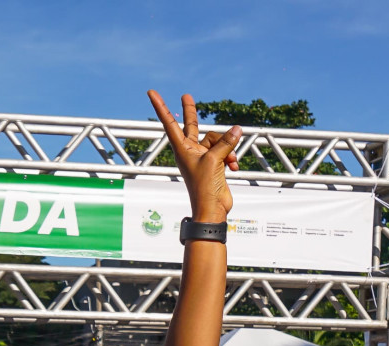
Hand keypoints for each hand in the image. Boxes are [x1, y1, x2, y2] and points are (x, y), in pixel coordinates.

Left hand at [147, 91, 241, 221]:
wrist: (212, 208)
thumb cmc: (205, 188)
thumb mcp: (215, 160)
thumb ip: (225, 142)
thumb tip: (236, 130)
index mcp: (181, 149)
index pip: (169, 123)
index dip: (161, 107)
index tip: (151, 93)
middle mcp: (190, 151)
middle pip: (191, 126)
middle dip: (191, 111)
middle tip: (186, 96)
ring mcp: (202, 157)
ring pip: (217, 140)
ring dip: (227, 148)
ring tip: (230, 161)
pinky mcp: (214, 163)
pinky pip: (225, 151)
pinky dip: (231, 157)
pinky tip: (234, 167)